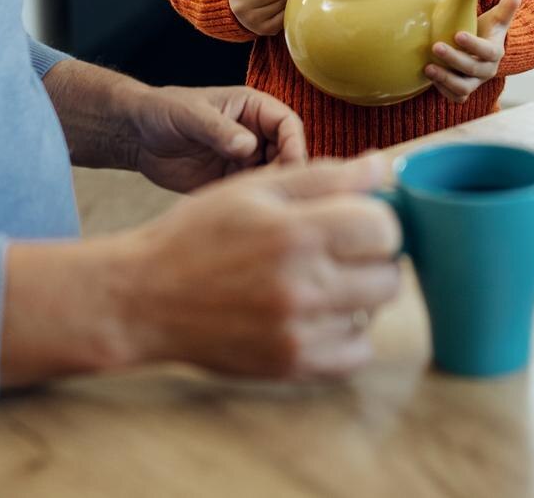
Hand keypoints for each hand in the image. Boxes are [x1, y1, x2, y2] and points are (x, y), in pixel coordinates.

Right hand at [112, 156, 401, 378]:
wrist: (144, 298)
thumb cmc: (196, 235)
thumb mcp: (253, 190)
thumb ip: (324, 177)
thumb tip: (382, 167)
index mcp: (294, 232)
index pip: (385, 228)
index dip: (377, 217)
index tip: (355, 218)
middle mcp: (303, 287)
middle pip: (389, 274)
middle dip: (373, 256)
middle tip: (341, 249)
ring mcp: (299, 332)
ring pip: (375, 313)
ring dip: (360, 294)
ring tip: (323, 280)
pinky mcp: (292, 365)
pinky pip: (357, 353)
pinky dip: (348, 334)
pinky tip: (320, 314)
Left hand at [130, 85, 307, 192]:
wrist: (136, 136)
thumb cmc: (163, 111)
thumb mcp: (189, 115)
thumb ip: (218, 129)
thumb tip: (249, 146)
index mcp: (252, 108)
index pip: (288, 124)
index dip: (295, 143)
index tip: (292, 164)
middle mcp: (254, 134)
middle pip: (288, 154)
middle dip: (286, 172)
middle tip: (272, 190)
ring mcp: (244, 159)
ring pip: (273, 177)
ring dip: (269, 190)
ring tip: (252, 199)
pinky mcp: (230, 181)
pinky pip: (251, 192)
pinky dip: (251, 201)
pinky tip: (238, 206)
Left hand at [425, 0, 521, 103]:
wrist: (480, 50)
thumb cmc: (486, 31)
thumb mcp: (497, 19)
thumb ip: (505, 10)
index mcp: (495, 52)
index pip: (488, 51)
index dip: (474, 45)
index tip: (457, 35)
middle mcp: (487, 70)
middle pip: (472, 69)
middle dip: (454, 59)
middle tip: (435, 46)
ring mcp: (475, 82)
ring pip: (463, 88)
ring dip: (445, 79)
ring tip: (428, 67)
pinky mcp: (464, 90)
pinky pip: (456, 97)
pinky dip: (443, 91)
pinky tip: (430, 77)